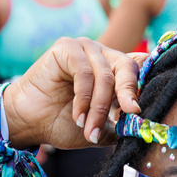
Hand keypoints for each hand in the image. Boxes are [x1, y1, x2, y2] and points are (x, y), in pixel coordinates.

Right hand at [2, 37, 146, 149]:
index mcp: (115, 70)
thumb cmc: (65, 123)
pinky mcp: (67, 47)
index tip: (142, 110)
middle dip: (128, 95)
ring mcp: (85, 48)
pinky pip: (84, 72)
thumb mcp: (103, 128)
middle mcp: (103, 55)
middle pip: (127, 68)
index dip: (145, 86)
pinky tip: (78, 116)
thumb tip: (145, 128)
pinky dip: (83, 98)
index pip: (140, 69)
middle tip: (130, 114)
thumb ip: (123, 125)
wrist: (30, 122)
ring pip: (105, 76)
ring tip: (89, 129)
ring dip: (99, 107)